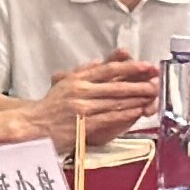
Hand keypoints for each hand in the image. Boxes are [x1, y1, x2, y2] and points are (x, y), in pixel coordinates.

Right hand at [26, 55, 159, 146]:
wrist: (33, 126)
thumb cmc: (49, 107)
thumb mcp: (63, 83)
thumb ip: (82, 73)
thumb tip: (98, 63)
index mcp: (77, 79)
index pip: (108, 69)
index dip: (130, 67)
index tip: (146, 66)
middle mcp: (80, 90)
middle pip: (117, 85)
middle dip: (140, 84)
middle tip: (156, 83)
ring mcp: (82, 107)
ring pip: (116, 101)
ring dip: (137, 99)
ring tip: (152, 97)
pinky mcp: (83, 124)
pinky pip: (109, 117)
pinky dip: (125, 114)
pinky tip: (137, 111)